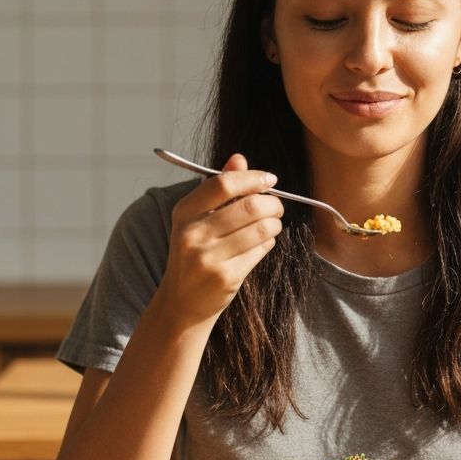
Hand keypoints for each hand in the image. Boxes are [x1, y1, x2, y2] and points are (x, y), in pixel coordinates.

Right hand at [157, 153, 283, 326]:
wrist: (183, 301)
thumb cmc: (195, 252)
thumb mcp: (197, 218)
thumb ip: (219, 187)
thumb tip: (239, 158)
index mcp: (184, 212)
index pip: (223, 183)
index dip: (252, 178)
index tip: (269, 180)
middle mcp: (192, 233)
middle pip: (249, 206)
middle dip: (273, 203)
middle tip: (277, 206)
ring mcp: (208, 257)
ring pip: (261, 229)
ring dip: (274, 224)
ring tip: (272, 225)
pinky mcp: (226, 277)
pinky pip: (261, 250)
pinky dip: (268, 243)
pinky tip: (262, 244)